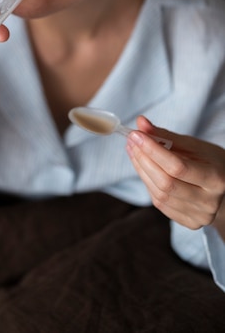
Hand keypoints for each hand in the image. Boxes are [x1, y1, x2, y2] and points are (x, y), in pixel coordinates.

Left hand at [126, 115, 224, 234]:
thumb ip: (166, 136)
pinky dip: (147, 183)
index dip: (153, 150)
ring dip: (141, 170)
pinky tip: (143, 168)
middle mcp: (209, 201)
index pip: (178, 167)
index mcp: (215, 179)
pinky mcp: (189, 222)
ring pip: (160, 194)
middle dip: (143, 160)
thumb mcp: (194, 146)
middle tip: (131, 141)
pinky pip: (160, 203)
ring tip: (133, 151)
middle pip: (166, 183)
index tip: (136, 135)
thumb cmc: (209, 162)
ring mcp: (199, 215)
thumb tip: (141, 123)